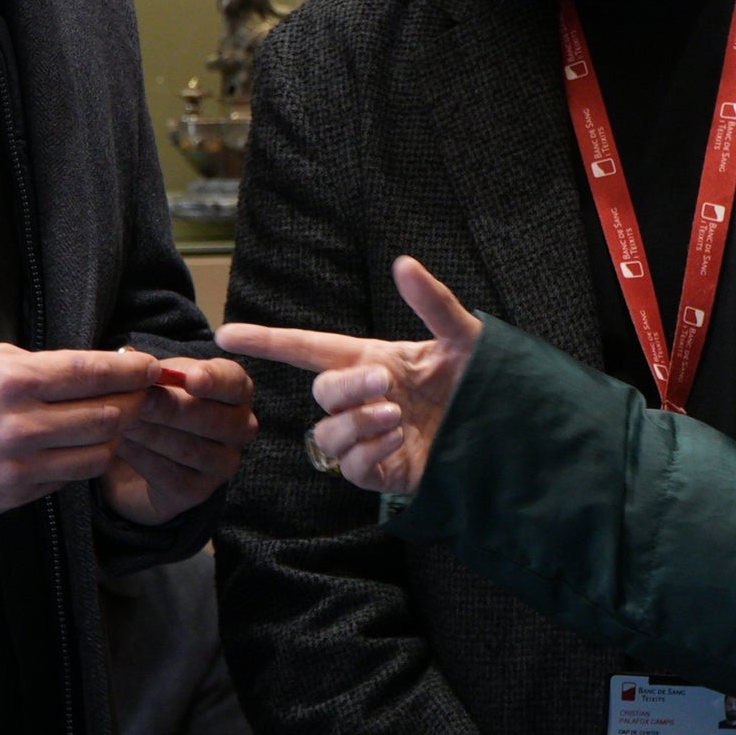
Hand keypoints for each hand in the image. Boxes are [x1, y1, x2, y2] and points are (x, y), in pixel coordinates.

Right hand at [0, 344, 157, 520]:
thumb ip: (37, 363)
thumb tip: (91, 366)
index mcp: (14, 380)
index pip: (93, 372)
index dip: (132, 370)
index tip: (153, 367)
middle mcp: (22, 424)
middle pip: (109, 415)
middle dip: (134, 403)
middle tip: (144, 395)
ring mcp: (20, 465)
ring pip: (98, 454)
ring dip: (113, 438)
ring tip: (112, 423)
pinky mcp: (15, 494)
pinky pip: (68, 479)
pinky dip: (79, 463)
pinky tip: (73, 448)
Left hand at [107, 357, 257, 524]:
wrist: (141, 459)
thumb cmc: (157, 406)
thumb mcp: (157, 381)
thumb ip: (150, 370)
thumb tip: (132, 359)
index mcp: (235, 390)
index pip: (234, 382)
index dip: (214, 380)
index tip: (191, 379)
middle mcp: (239, 427)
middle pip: (213, 419)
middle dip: (172, 409)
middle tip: (140, 400)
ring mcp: (223, 463)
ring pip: (191, 449)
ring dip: (152, 433)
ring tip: (122, 421)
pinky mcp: (198, 492)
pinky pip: (172, 475)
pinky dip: (143, 458)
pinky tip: (121, 445)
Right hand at [214, 256, 479, 496]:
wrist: (508, 432)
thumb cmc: (483, 381)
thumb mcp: (464, 337)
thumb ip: (433, 302)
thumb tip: (404, 263)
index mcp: (371, 359)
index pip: (307, 348)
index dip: (267, 340)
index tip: (228, 334)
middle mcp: (363, 396)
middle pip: (322, 390)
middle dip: (346, 387)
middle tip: (385, 383)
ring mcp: (369, 436)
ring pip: (328, 432)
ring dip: (357, 423)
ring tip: (397, 415)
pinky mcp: (381, 471)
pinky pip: (351, 466)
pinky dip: (369, 452)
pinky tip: (398, 440)